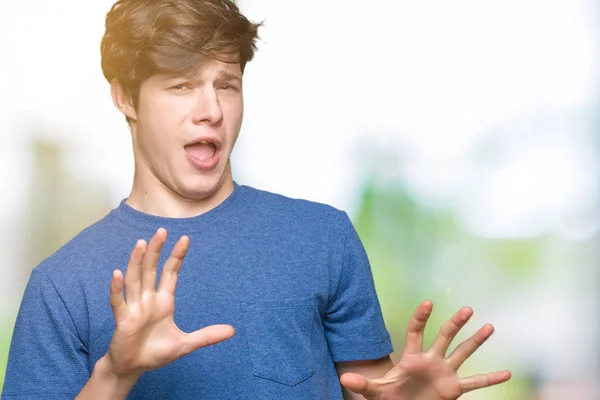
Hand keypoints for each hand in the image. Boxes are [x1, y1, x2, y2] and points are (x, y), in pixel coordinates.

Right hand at [103, 228, 234, 378]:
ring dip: (136, 261)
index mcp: (164, 301)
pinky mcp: (122, 320)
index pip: (170, 273)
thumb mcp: (186, 344)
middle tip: (162, 230)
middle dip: (157, 251)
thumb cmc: (156, 353)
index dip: (177, 257)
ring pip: (135, 279)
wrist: (133, 368)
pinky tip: (117, 274)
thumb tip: (232, 331)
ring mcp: (134, 308)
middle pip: (151, 269)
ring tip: (141, 243)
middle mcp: (148, 299)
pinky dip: (116, 289)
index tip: (185, 239)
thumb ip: (207, 336)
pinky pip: (118, 302)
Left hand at [340, 301, 510, 399]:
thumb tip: (345, 380)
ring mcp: (444, 373)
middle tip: (468, 309)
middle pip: (445, 337)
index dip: (421, 318)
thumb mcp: (374, 392)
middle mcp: (431, 360)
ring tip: (489, 327)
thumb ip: (362, 385)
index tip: (427, 303)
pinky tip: (506, 373)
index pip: (416, 332)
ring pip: (463, 353)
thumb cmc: (388, 397)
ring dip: (475, 341)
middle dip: (455, 324)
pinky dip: (490, 379)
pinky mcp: (453, 389)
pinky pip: (475, 383)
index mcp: (411, 357)